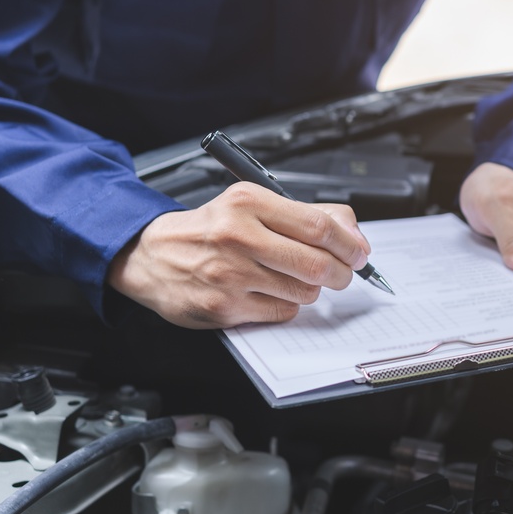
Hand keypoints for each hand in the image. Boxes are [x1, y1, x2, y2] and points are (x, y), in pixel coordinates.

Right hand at [108, 182, 370, 328]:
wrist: (152, 255)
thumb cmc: (209, 230)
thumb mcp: (251, 204)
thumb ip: (302, 214)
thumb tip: (351, 232)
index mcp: (248, 202)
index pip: (320, 226)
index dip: (350, 244)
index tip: (359, 252)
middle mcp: (238, 236)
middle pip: (317, 263)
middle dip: (341, 272)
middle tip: (342, 273)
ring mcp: (230, 274)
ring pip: (304, 291)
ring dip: (311, 288)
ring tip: (293, 277)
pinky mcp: (225, 307)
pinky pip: (282, 311)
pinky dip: (287, 303)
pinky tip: (270, 291)